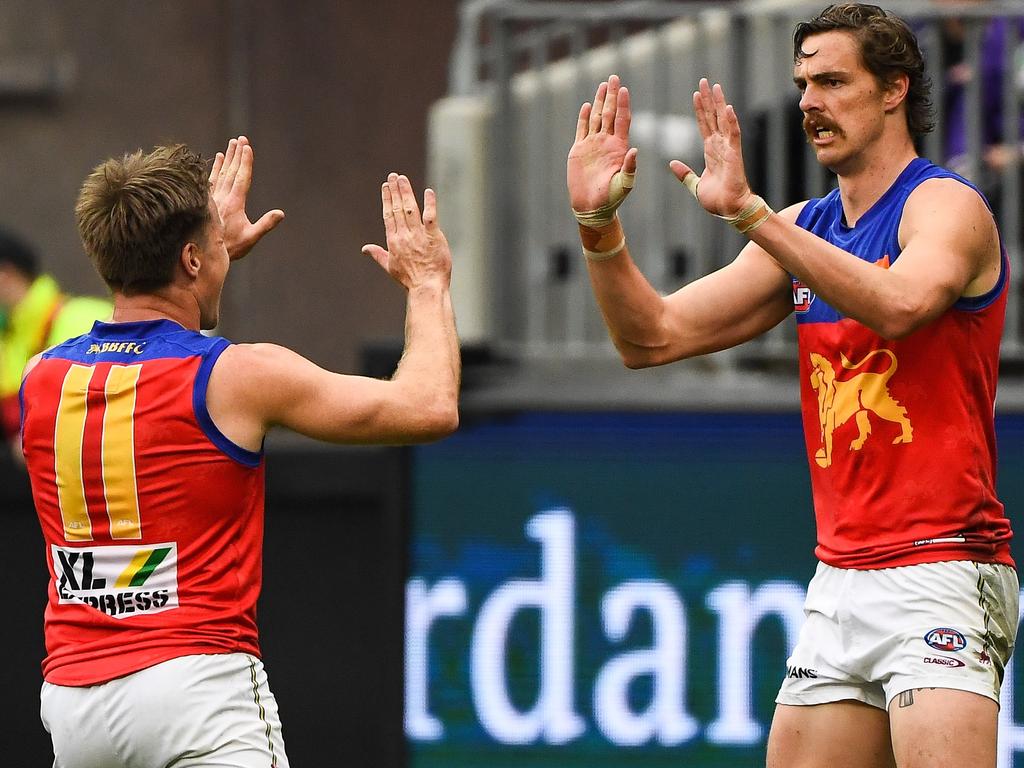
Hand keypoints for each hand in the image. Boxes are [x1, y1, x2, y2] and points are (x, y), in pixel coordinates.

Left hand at [209, 136, 284, 260]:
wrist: (205, 251)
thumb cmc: (231, 246)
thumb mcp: (251, 237)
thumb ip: (265, 224)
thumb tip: (280, 213)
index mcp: (235, 203)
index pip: (242, 177)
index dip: (245, 162)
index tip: (247, 147)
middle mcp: (223, 196)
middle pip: (232, 171)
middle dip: (237, 154)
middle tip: (241, 138)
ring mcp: (215, 197)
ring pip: (222, 172)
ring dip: (228, 157)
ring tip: (231, 144)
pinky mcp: (208, 200)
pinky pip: (212, 179)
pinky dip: (215, 167)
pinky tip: (218, 159)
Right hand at [362, 174, 450, 290]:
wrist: (426, 287)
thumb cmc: (410, 280)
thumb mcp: (390, 267)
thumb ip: (378, 255)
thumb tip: (365, 248)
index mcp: (393, 241)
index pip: (388, 215)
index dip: (387, 199)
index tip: (385, 186)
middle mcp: (404, 236)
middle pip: (397, 208)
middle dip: (395, 191)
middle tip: (393, 176)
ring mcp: (418, 236)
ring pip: (410, 209)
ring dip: (406, 192)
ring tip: (403, 179)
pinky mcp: (434, 237)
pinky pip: (430, 217)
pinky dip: (429, 204)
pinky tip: (428, 192)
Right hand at [567, 75, 637, 213]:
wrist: (592, 207)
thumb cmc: (611, 199)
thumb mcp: (624, 184)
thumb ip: (629, 168)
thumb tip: (634, 150)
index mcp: (619, 148)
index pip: (622, 120)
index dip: (623, 104)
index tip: (624, 89)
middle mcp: (607, 143)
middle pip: (610, 113)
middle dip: (612, 95)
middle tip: (614, 77)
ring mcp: (593, 145)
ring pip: (597, 118)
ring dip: (600, 101)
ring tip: (602, 84)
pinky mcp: (579, 151)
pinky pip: (582, 130)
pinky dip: (584, 117)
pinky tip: (587, 106)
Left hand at [669, 79, 754, 216]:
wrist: (729, 209)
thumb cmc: (717, 199)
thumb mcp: (695, 185)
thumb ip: (684, 173)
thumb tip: (672, 163)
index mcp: (711, 151)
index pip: (704, 124)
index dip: (700, 109)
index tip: (696, 94)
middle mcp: (720, 146)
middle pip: (713, 117)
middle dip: (708, 99)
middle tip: (704, 81)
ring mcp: (728, 148)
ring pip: (723, 120)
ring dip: (719, 103)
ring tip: (715, 86)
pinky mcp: (735, 155)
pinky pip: (733, 135)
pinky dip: (731, 121)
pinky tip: (728, 107)